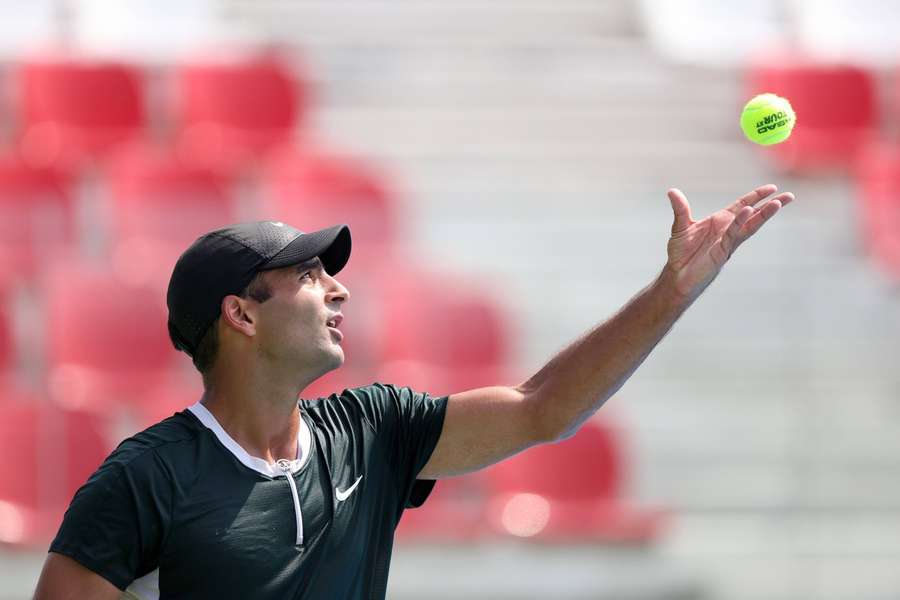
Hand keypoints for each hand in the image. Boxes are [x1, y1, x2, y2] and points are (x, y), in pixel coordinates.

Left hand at [665, 184, 793, 297]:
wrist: (677, 274)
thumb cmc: (681, 252)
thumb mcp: (680, 226)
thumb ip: (680, 208)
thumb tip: (672, 191)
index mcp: (721, 221)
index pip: (742, 205)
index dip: (756, 196)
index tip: (772, 188)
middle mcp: (728, 230)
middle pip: (754, 214)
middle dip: (771, 205)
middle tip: (790, 196)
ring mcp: (728, 241)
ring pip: (750, 225)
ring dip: (764, 214)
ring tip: (779, 203)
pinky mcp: (723, 251)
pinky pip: (734, 234)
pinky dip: (740, 222)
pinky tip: (749, 212)